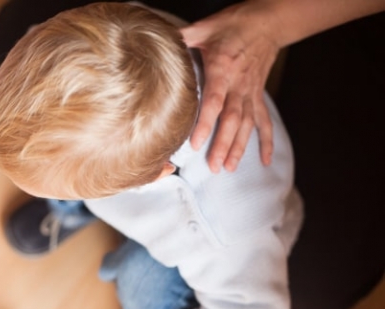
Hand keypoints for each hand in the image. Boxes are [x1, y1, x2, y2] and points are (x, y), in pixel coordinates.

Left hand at [181, 3, 279, 171]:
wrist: (268, 21)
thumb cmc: (234, 24)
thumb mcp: (205, 27)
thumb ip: (182, 38)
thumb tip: (158, 42)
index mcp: (223, 70)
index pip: (214, 101)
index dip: (206, 123)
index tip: (195, 143)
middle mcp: (239, 85)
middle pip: (232, 119)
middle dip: (223, 144)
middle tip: (213, 166)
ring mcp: (251, 92)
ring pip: (247, 124)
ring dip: (239, 147)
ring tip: (228, 167)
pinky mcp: (258, 95)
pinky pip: (265, 121)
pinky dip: (267, 142)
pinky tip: (264, 160)